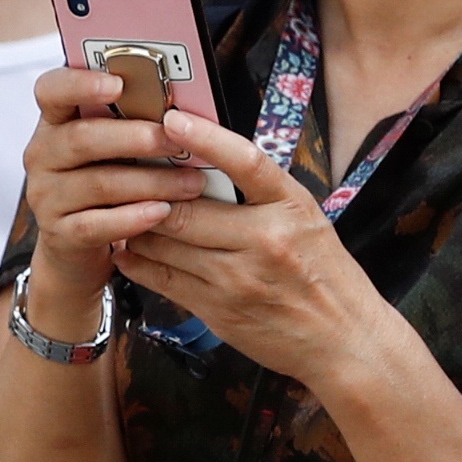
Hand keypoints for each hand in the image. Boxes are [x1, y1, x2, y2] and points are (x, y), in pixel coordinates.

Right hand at [15, 62, 221, 327]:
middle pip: (82, 138)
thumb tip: (184, 109)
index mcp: (56, 121)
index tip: (119, 84)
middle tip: (177, 142)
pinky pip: (97, 224)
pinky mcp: (60, 233)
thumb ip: (134, 121)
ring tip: (191, 183)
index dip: (81, 84)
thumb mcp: (113, 146)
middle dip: (136, 138)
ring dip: (151, 182)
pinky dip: (134, 218)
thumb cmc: (105, 178)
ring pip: (98, 184)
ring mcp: (47, 195)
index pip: (52, 90)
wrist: (77, 243)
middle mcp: (44, 154)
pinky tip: (162, 212)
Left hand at [107, 109, 388, 386]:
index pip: (245, 161)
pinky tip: (127, 250)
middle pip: (185, 209)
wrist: (344, 342)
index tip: (172, 118)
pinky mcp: (217, 311)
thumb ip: (262, 197)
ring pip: (165, 243)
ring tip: (117, 209)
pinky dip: (138, 261)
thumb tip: (204, 167)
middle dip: (148, 192)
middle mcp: (265, 240)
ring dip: (136, 225)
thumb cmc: (326, 276)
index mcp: (291, 207)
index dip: (205, 138)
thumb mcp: (307, 222)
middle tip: (123, 172)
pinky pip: (162, 279)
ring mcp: (237, 279)